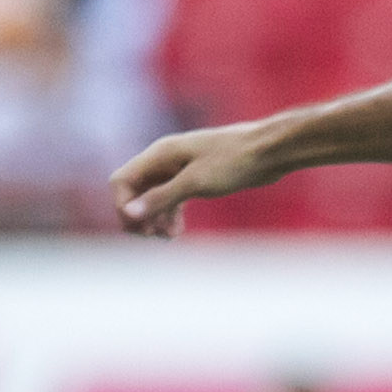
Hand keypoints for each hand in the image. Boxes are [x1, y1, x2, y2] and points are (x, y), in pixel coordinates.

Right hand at [109, 124, 274, 237]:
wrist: (269, 151)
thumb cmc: (234, 161)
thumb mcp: (196, 182)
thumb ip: (162, 197)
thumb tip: (129, 214)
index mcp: (159, 154)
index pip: (122, 181)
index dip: (124, 207)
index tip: (139, 229)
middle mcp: (164, 160)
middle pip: (135, 191)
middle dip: (139, 216)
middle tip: (151, 239)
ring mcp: (179, 169)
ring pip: (154, 197)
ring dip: (155, 219)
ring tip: (167, 239)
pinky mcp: (195, 178)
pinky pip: (172, 198)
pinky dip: (170, 215)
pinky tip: (176, 232)